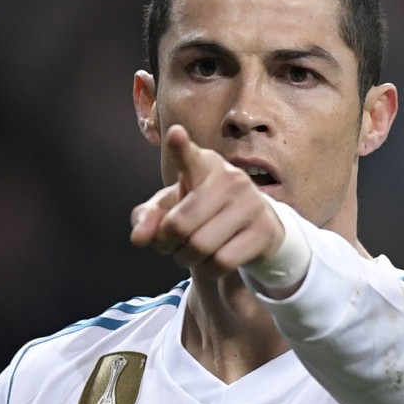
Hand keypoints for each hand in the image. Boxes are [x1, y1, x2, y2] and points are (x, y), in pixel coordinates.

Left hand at [130, 125, 284, 278]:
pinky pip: (222, 262)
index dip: (181, 147)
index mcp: (203, 164)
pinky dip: (209, 269)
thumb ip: (148, 218)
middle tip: (168, 245)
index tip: (175, 134)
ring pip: (200, 247)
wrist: (254, 227)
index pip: (189, 157)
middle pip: (180, 225)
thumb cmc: (203, 212)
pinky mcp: (265, 230)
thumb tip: (139, 239)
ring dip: (187, 259)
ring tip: (191, 252)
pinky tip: (213, 260)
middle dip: (165, 244)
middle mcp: (230, 178)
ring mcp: (251, 203)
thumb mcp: (172, 208)